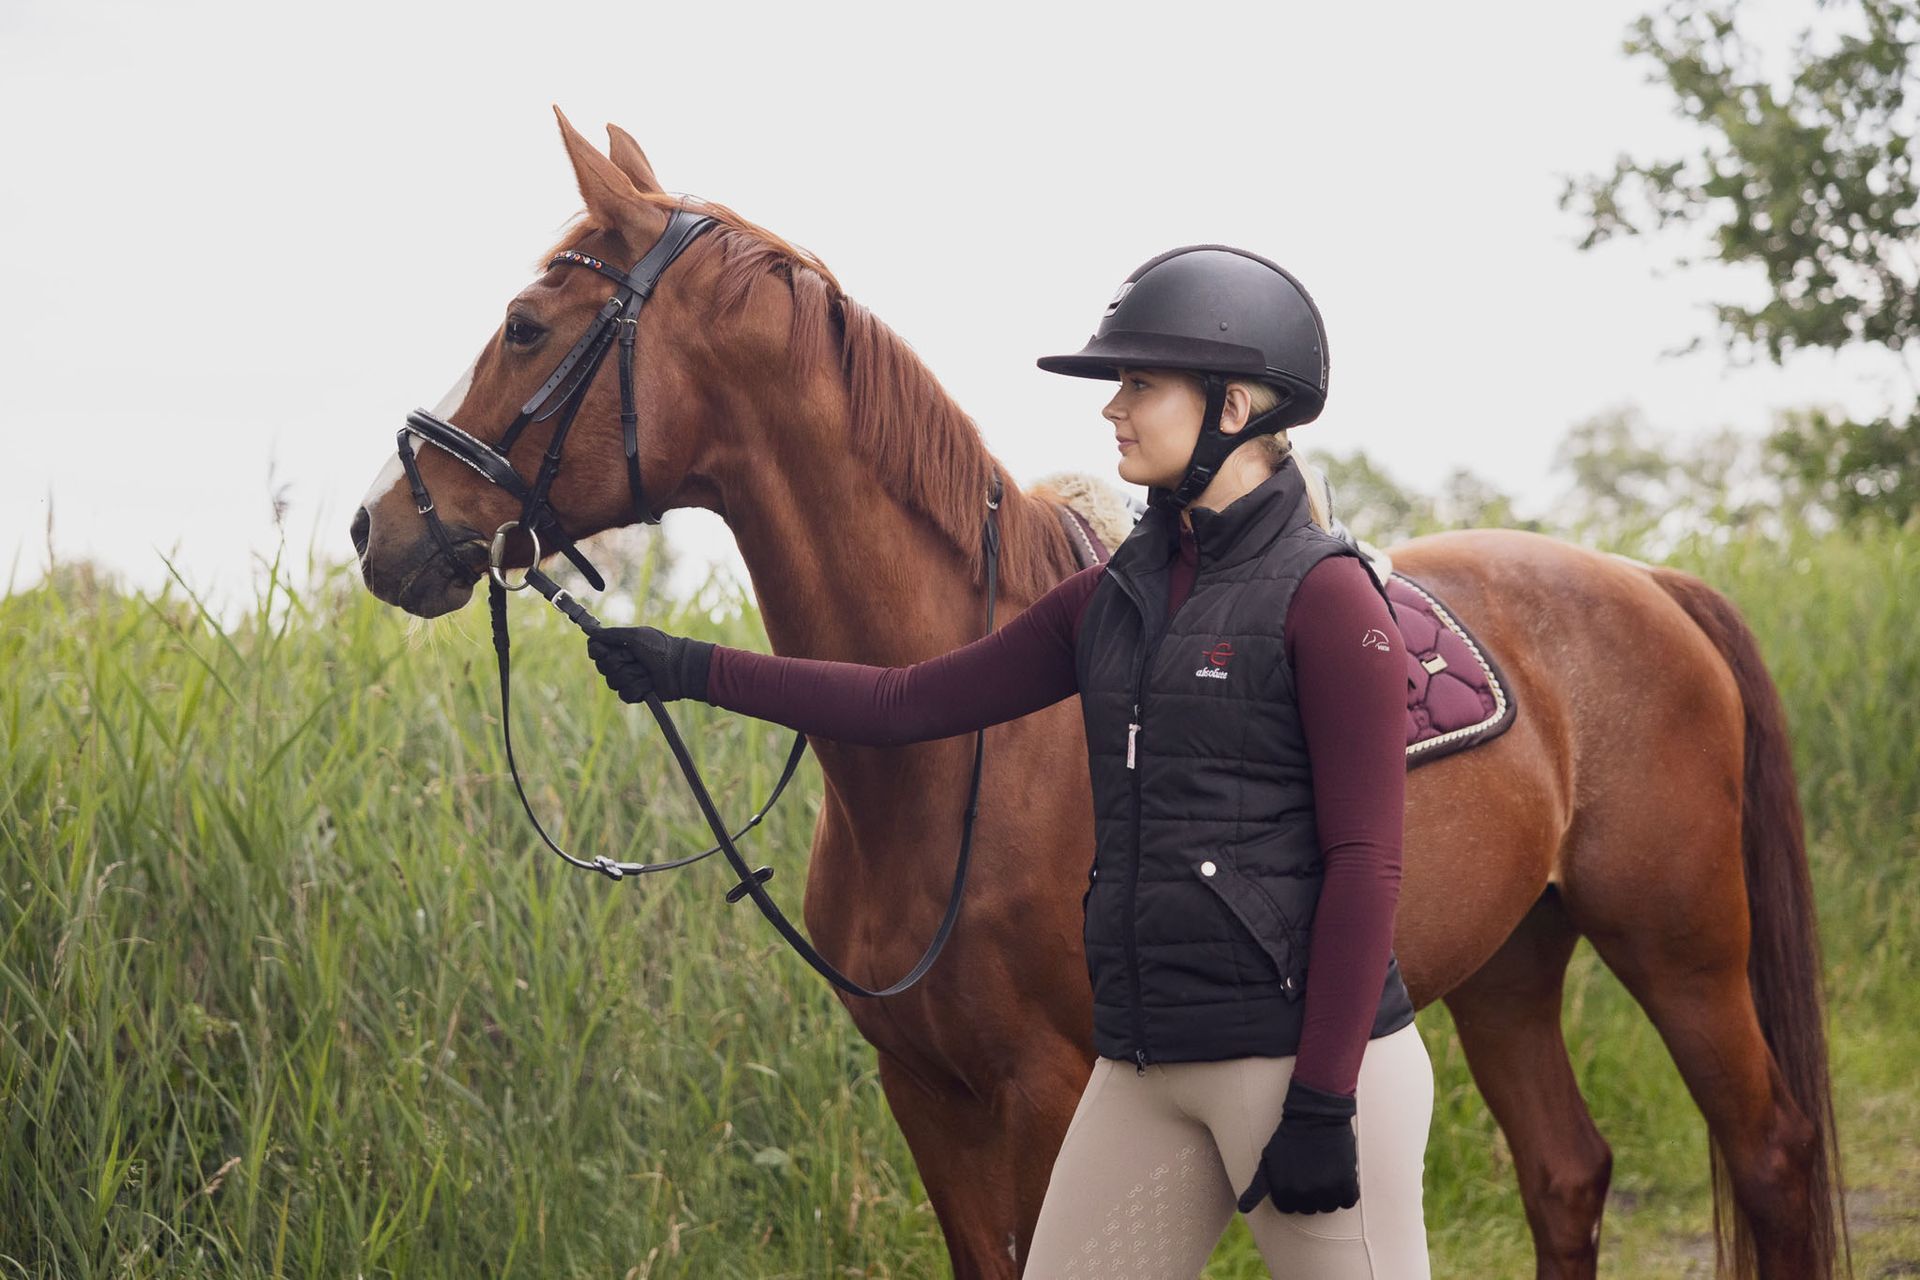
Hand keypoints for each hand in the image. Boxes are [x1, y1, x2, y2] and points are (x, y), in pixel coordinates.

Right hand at [585, 626, 713, 704]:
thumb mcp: (636, 636)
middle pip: (603, 667)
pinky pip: (625, 694)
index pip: (595, 650)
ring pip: (613, 682)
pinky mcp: (635, 693)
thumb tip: (587, 629)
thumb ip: (610, 635)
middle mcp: (620, 662)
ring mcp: (627, 678)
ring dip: (633, 675)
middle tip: (637, 658)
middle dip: (621, 663)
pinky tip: (650, 684)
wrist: (681, 668)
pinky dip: (639, 688)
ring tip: (648, 671)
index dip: (599, 652)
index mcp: (619, 646)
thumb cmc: (661, 648)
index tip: (604, 650)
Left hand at [1236, 1077, 1359, 1215]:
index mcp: (1283, 1191)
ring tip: (1325, 1172)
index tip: (1296, 1177)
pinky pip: (1349, 1201)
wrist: (1315, 1116)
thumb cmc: (1289, 1137)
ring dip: (1329, 1194)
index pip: (1289, 1209)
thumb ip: (1257, 1188)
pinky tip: (1340, 1175)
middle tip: (1312, 1172)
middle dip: (1310, 1194)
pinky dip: (1347, 1191)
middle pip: (1310, 1209)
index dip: (1293, 1194)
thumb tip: (1243, 1209)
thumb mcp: (1268, 1161)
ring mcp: (1326, 1190)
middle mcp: (1304, 1195)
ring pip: (1329, 1207)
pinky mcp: (1346, 1183)